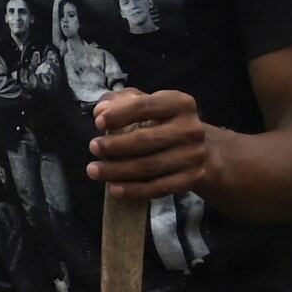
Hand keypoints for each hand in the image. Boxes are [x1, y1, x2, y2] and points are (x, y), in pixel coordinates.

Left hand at [87, 89, 212, 199]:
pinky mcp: (193, 177)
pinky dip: (134, 190)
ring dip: (117, 170)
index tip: (97, 122)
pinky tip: (114, 189)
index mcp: (180, 103)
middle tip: (92, 147)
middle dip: (114, 146)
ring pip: (150, 166)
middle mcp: (191, 128)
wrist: (198, 149)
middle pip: (146, 140)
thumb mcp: (146, 105)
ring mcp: (194, 155)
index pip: (145, 106)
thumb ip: (122, 101)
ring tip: (94, 170)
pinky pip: (159, 188)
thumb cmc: (162, 123)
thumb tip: (100, 110)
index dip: (119, 114)